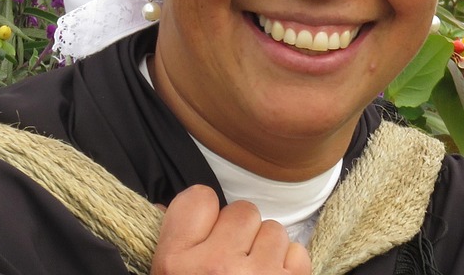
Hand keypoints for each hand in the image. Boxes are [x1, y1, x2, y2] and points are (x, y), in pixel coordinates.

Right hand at [150, 185, 310, 274]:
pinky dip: (289, 267)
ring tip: (254, 273)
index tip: (204, 235)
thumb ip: (171, 238)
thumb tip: (165, 206)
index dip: (204, 214)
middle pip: (242, 210)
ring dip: (267, 249)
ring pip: (273, 229)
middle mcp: (216, 266)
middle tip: (232, 261)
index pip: (199, 197)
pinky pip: (298, 252)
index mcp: (176, 262)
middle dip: (241, 232)